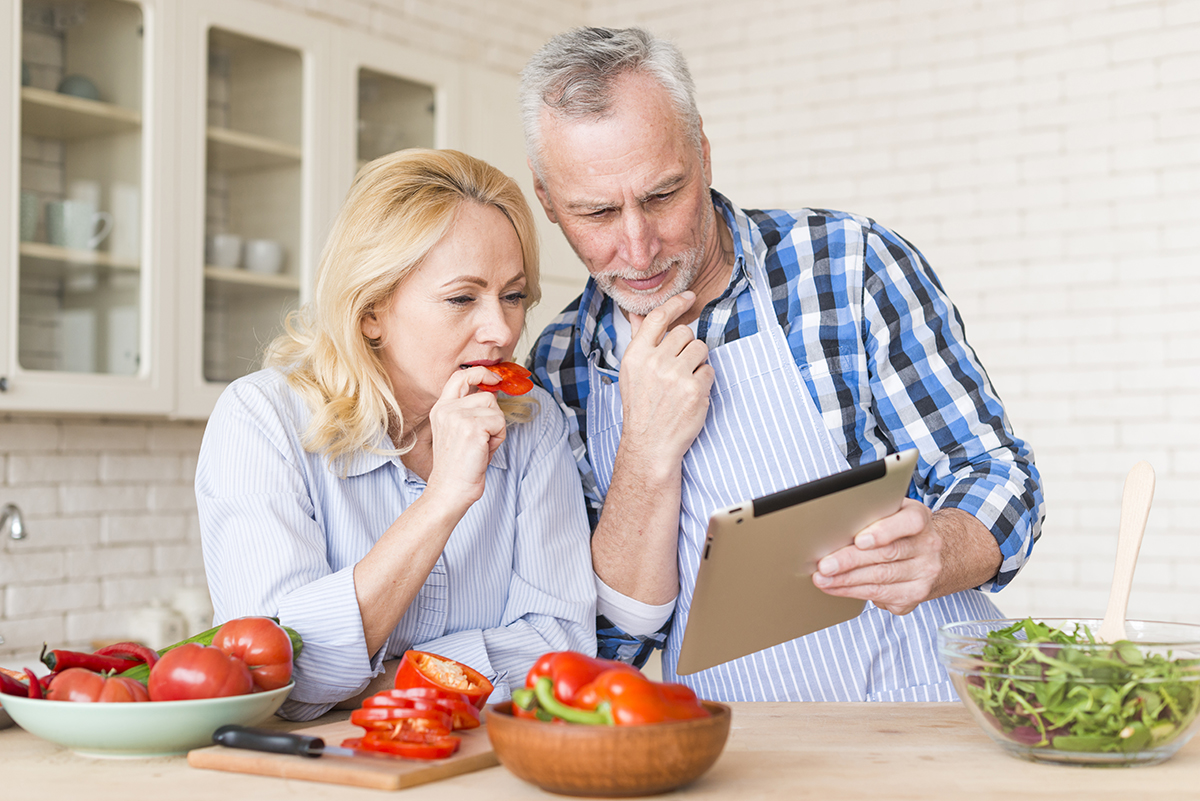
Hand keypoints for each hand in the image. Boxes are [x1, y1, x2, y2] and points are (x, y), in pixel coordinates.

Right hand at [424, 367, 506, 508]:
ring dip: (496, 429)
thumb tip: (491, 392)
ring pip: (496, 410)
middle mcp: (447, 409)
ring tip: (482, 446)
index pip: (460, 377)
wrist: (450, 490)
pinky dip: (498, 438)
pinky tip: (484, 451)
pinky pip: (499, 423)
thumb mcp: (459, 431)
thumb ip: (470, 410)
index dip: (479, 373)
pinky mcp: (472, 427)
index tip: (493, 377)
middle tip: (483, 439)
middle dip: (493, 417)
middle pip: (487, 396)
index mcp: (441, 409)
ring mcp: (458, 417)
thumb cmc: (458, 466)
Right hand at [620, 291, 714, 469]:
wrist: (650, 444)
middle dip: (687, 346)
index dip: (676, 304)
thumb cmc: (642, 407)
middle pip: (685, 333)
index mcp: (636, 355)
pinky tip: (691, 394)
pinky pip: (709, 370)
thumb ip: (638, 340)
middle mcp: (654, 362)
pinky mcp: (694, 390)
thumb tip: (637, 314)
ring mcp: (675, 376)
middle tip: (680, 366)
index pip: (658, 317)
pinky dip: (704, 381)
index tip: (689, 297)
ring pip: (700, 348)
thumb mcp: (632, 371)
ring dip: (698, 362)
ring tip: (685, 381)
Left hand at [810, 498, 941, 614]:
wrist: (927, 555)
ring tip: (823, 579)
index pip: (909, 522)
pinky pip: (881, 595)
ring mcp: (924, 573)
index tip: (859, 541)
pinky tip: (837, 588)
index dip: (883, 531)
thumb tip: (833, 526)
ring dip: (846, 581)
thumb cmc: (897, 530)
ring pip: (881, 578)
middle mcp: (928, 546)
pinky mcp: (916, 594)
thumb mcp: (891, 513)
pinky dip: (854, 592)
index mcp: (920, 518)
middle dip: (850, 561)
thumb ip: (871, 515)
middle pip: (887, 554)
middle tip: (825, 566)